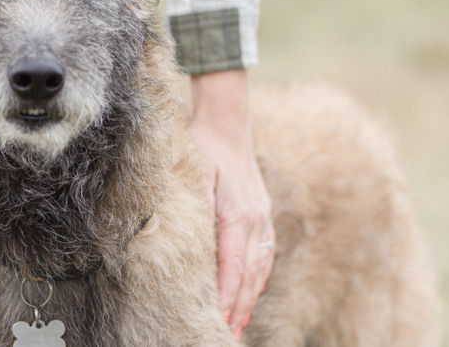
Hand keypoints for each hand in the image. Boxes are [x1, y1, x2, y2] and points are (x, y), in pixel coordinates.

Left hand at [188, 69, 272, 340]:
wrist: (227, 122)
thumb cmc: (202, 147)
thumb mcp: (193, 176)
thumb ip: (193, 210)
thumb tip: (184, 243)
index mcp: (237, 215)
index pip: (233, 267)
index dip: (228, 298)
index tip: (222, 322)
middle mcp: (255, 220)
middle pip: (250, 274)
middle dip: (240, 306)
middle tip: (228, 334)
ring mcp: (262, 216)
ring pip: (260, 267)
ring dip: (250, 296)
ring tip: (239, 323)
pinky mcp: (262, 212)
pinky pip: (264, 253)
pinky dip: (257, 276)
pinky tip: (251, 290)